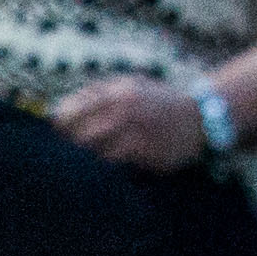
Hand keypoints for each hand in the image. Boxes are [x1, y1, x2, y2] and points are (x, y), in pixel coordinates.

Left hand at [47, 73, 206, 171]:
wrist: (201, 115)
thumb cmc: (158, 100)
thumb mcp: (131, 85)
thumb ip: (96, 92)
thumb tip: (56, 110)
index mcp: (118, 92)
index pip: (70, 112)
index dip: (58, 126)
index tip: (54, 136)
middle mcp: (125, 110)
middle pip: (78, 136)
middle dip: (68, 147)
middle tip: (63, 156)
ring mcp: (136, 132)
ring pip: (93, 153)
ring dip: (84, 161)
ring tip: (79, 167)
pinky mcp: (145, 153)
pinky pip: (113, 165)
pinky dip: (104, 168)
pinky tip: (103, 170)